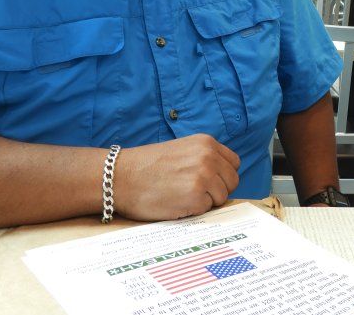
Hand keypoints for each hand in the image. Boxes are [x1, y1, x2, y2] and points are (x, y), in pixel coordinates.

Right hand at [113, 134, 240, 220]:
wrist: (120, 176)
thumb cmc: (146, 166)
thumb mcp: (182, 149)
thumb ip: (204, 158)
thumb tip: (222, 176)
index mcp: (206, 143)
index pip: (234, 163)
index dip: (223, 175)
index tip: (210, 182)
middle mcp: (209, 157)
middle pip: (232, 182)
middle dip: (217, 190)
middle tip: (194, 193)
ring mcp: (204, 177)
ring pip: (221, 198)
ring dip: (205, 201)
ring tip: (181, 195)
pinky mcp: (196, 198)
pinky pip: (206, 210)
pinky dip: (193, 210)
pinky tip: (175, 203)